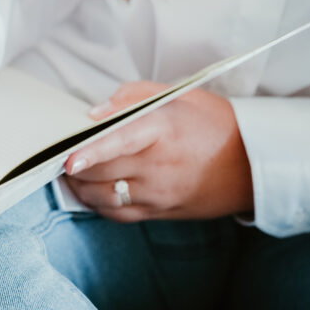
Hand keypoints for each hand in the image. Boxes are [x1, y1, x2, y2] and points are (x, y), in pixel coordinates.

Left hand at [63, 82, 253, 222]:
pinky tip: (90, 190)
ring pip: (105, 196)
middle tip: (57, 154)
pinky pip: (118, 214)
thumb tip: (96, 113)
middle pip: (103, 171)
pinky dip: (97, 204)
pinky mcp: (160, 211)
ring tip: (70, 172)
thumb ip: (132, 97)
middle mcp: (159, 165)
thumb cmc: (213, 123)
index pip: (120, 142)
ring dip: (81, 186)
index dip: (91, 151)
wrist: (252, 164)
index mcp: (163, 130)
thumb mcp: (178, 95)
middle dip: (74, 166)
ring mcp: (159, 193)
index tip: (69, 159)